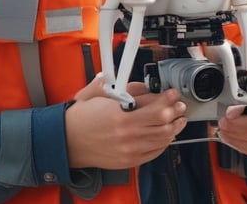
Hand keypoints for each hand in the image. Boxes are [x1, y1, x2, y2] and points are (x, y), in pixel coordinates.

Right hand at [65, 76, 186, 169]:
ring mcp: (129, 151)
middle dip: (176, 111)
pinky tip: (166, 135)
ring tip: (178, 119)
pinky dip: (164, 142)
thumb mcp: (100, 93)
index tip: (172, 93)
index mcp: (121, 116)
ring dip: (174, 127)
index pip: (158, 107)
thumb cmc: (81, 117)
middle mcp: (128, 135)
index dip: (169, 98)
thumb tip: (145, 86)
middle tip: (179, 105)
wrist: (67, 140)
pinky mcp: (129, 161)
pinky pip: (155, 152)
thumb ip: (124, 87)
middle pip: (165, 123)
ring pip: (163, 139)